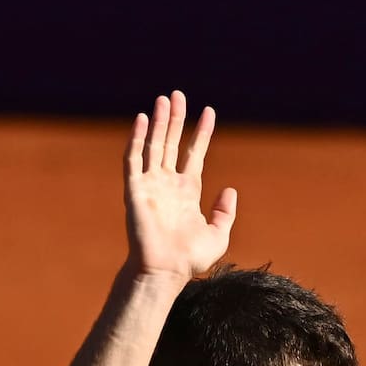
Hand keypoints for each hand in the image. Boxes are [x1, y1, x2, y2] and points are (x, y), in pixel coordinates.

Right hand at [124, 91, 236, 279]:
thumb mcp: (218, 234)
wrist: (165, 271)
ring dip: (159, 122)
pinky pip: (134, 159)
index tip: (209, 112)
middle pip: (173, 142)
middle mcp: (168, 183)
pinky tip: (142, 119)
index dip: (202, 133)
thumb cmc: (189, 259)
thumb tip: (230, 189)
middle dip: (176, 118)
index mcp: (187, 191)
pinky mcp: (135, 189)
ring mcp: (151, 184)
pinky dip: (137, 138)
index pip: (195, 153)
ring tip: (165, 99)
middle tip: (179, 94)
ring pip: (155, 145)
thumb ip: (225, 212)